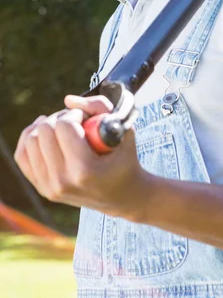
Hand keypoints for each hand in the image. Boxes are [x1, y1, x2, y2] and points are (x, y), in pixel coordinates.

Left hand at [14, 95, 152, 222]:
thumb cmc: (124, 160)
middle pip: (45, 131)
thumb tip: (68, 101)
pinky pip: (22, 154)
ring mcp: (49, 187)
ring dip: (46, 126)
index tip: (87, 118)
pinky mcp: (41, 188)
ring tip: (63, 127)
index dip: (76, 114)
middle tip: (76, 122)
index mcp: (84, 170)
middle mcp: (62, 181)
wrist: (122, 196)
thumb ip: (100, 107)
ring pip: (30, 140)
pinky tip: (45, 133)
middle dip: (61, 118)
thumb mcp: (124, 130)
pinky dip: (31, 138)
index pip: (64, 126)